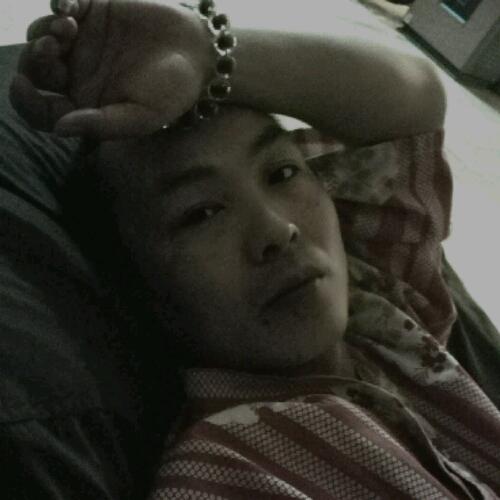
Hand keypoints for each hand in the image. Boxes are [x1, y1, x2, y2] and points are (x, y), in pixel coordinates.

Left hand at [10, 0, 212, 138]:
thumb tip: (58, 128)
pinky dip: (59, 2)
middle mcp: (79, 75)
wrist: (199, 53)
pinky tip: (70, 7)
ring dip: (44, 30)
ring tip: (68, 25)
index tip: (21, 84)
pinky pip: (63, 4)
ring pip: (42, 36)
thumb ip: (102, 125)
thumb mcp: (142, 116)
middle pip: (35, 71)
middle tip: (51, 48)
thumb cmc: (173, 91)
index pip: (43, 110)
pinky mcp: (93, 11)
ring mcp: (84, 43)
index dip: (24, 100)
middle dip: (33, 59)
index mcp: (87, 105)